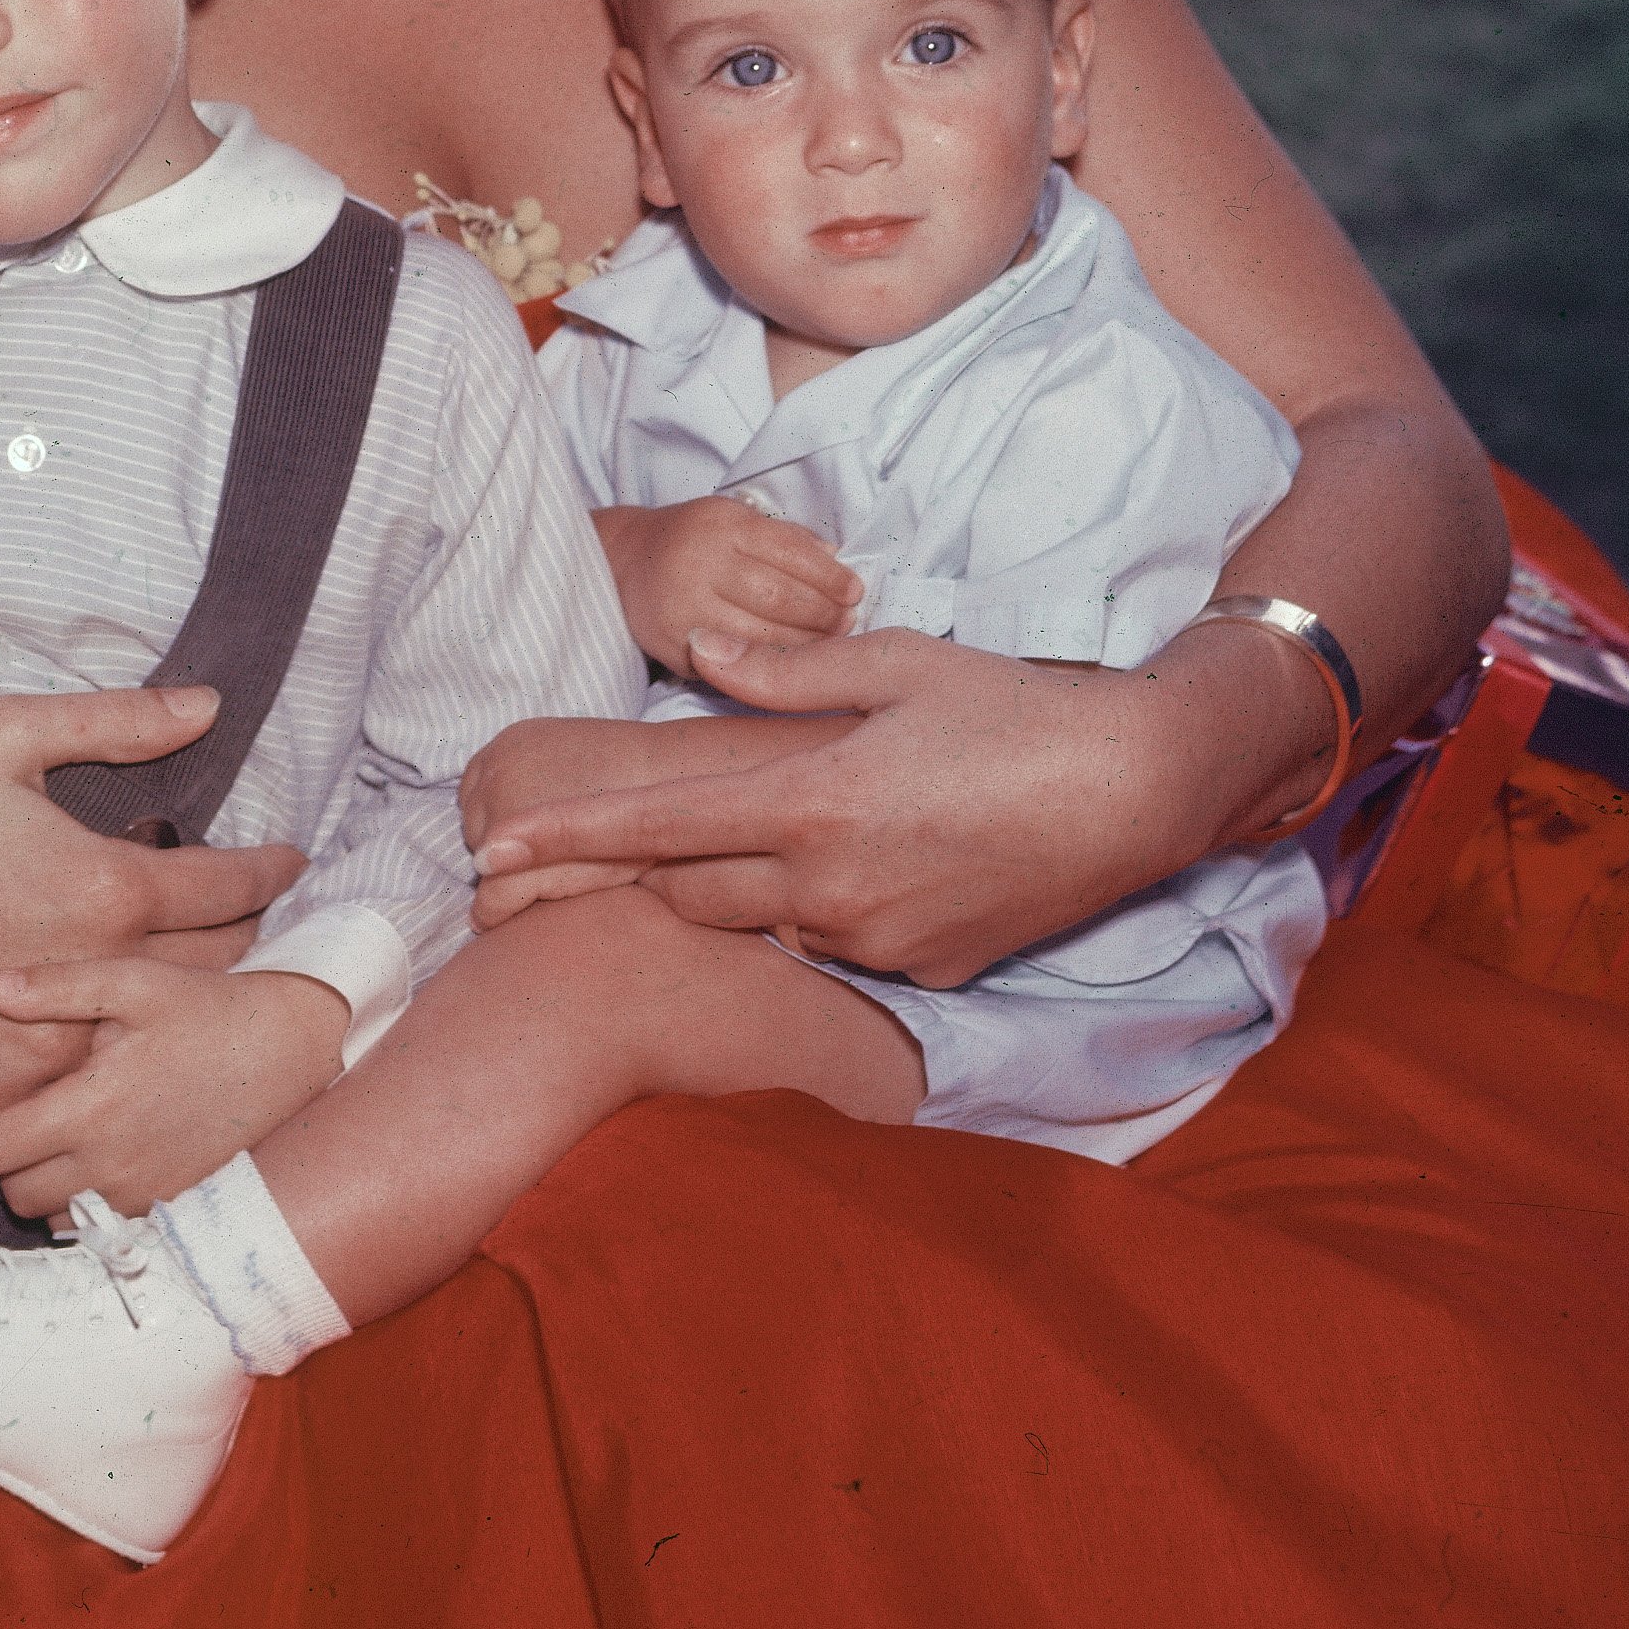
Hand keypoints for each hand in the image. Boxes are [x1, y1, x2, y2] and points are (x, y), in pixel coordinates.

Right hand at [0, 684, 309, 1117]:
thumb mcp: (9, 735)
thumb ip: (120, 721)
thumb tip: (211, 703)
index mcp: (111, 885)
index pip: (235, 888)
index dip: (272, 870)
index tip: (290, 861)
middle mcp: (96, 973)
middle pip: (214, 964)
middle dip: (240, 933)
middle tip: (244, 913)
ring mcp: (49, 1043)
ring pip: (150, 1030)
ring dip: (175, 998)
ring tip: (186, 970)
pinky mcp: (0, 1086)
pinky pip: (77, 1079)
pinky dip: (99, 1049)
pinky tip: (106, 1024)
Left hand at [0, 957, 349, 1221]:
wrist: (288, 1049)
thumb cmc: (206, 1007)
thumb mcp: (135, 980)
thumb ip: (60, 986)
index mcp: (92, 1109)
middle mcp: (111, 1165)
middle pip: (13, 1193)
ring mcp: (141, 1193)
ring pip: (52, 1217)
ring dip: (35, 1184)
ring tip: (42, 1136)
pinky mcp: (166, 1205)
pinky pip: (98, 1225)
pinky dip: (78, 1200)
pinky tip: (86, 1155)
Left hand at [471, 626, 1212, 988]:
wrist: (1135, 791)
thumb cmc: (1014, 709)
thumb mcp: (898, 664)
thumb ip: (788, 670)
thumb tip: (704, 654)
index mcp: (808, 804)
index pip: (655, 830)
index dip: (567, 839)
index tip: (494, 849)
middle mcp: (828, 889)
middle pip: (690, 896)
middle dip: (652, 874)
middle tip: (629, 846)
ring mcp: (875, 942)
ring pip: (764, 927)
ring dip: (749, 892)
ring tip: (802, 835)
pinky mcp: (922, 974)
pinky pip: (841, 949)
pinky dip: (831, 915)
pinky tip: (890, 864)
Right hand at [595, 496, 858, 679]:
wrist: (622, 561)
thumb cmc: (690, 539)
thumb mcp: (733, 519)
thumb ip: (785, 538)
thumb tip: (836, 560)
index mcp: (722, 524)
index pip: (790, 551)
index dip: (830, 576)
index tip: (855, 592)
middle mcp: (699, 562)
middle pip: (778, 597)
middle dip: (823, 614)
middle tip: (848, 623)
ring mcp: (683, 607)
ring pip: (760, 636)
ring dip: (804, 645)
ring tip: (828, 644)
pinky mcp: (672, 645)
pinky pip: (733, 663)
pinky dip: (768, 665)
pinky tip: (791, 663)